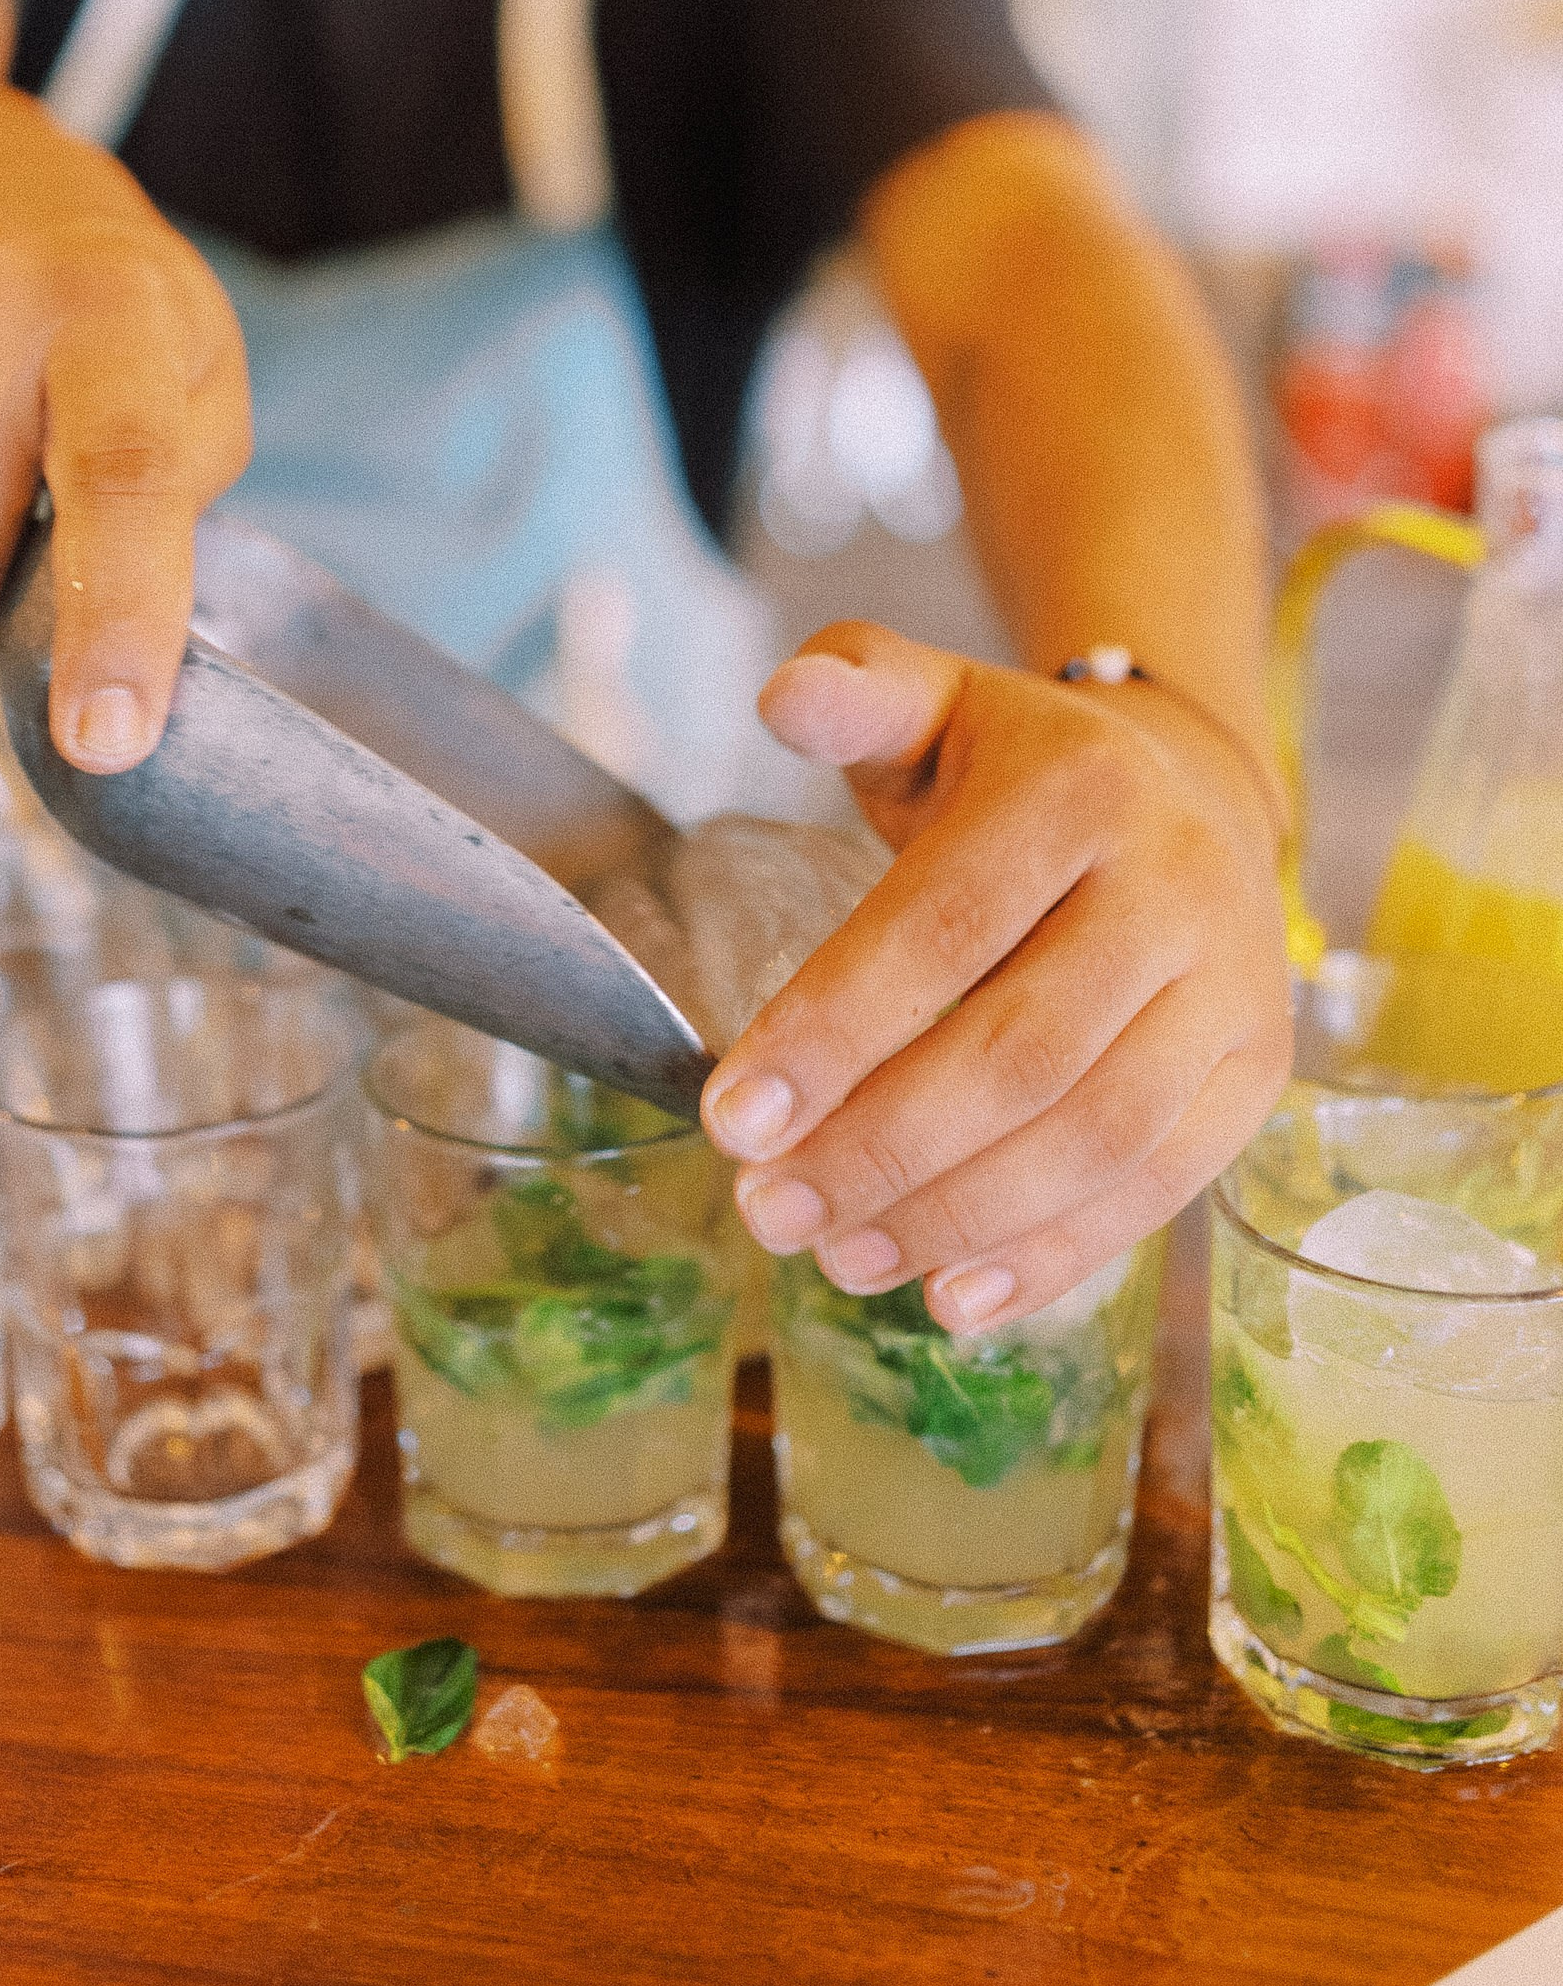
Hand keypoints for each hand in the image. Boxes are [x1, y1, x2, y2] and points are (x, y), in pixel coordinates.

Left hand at [700, 622, 1290, 1329]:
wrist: (1186, 794)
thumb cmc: (1017, 770)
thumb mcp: (933, 701)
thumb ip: (855, 688)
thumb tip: (783, 692)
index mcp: (1080, 787)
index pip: (941, 927)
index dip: (832, 1029)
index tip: (728, 1118)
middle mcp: (1176, 886)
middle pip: (1020, 1052)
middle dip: (880, 1149)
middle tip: (766, 1209)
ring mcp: (1233, 989)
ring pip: (1095, 1137)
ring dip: (955, 1218)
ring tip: (836, 1255)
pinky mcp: (1256, 1076)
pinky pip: (1157, 1187)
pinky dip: (1052, 1256)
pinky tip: (950, 1298)